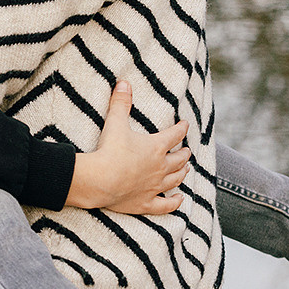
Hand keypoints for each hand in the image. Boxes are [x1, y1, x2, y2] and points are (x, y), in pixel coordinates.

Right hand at [66, 81, 192, 214]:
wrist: (101, 180)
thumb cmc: (109, 151)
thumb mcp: (115, 123)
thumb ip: (121, 103)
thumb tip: (124, 82)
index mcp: (156, 147)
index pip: (174, 135)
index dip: (181, 129)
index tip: (185, 125)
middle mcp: (160, 167)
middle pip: (179, 159)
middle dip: (184, 153)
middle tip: (186, 150)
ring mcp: (155, 187)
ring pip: (175, 179)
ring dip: (182, 173)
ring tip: (186, 170)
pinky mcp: (146, 203)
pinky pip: (166, 205)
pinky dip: (174, 202)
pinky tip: (179, 199)